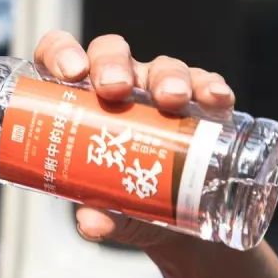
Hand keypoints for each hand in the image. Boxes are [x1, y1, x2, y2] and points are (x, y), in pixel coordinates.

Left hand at [33, 31, 235, 249]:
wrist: (179, 222)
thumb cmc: (129, 201)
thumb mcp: (114, 212)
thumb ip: (101, 215)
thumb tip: (92, 223)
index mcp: (81, 101)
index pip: (61, 58)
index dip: (61, 54)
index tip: (70, 72)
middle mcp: (119, 86)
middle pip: (111, 54)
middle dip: (113, 64)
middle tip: (115, 89)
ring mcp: (159, 90)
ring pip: (160, 66)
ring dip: (167, 77)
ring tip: (172, 100)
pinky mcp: (200, 104)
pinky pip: (205, 84)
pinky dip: (210, 87)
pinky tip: (216, 100)